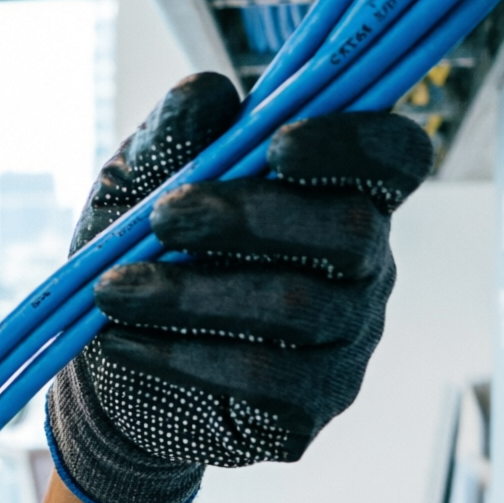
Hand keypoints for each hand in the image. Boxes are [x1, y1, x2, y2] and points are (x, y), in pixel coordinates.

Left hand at [48, 74, 437, 502]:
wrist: (108, 375)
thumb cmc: (144, 258)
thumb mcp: (139, 188)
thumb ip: (174, 138)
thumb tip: (207, 92)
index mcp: (336, 193)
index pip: (395, 157)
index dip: (355, 142)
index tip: (276, 143)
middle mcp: (361, 268)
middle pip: (353, 229)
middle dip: (251, 217)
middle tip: (164, 216)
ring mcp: (343, 343)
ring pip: (298, 308)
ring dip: (193, 293)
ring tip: (113, 289)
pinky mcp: (306, 410)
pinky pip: (266, 380)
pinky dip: (183, 356)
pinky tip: (125, 342)